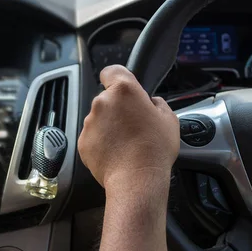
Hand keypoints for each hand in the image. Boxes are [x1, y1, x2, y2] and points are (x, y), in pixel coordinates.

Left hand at [78, 65, 179, 192]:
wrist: (136, 179)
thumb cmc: (155, 149)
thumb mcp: (169, 119)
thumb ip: (157, 103)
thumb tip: (151, 102)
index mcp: (124, 90)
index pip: (112, 70)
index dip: (116, 77)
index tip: (121, 86)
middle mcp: (102, 102)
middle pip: (107, 98)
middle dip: (117, 108)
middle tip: (133, 124)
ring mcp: (90, 122)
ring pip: (99, 118)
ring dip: (109, 126)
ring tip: (126, 142)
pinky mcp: (83, 141)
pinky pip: (93, 136)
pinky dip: (101, 142)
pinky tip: (116, 152)